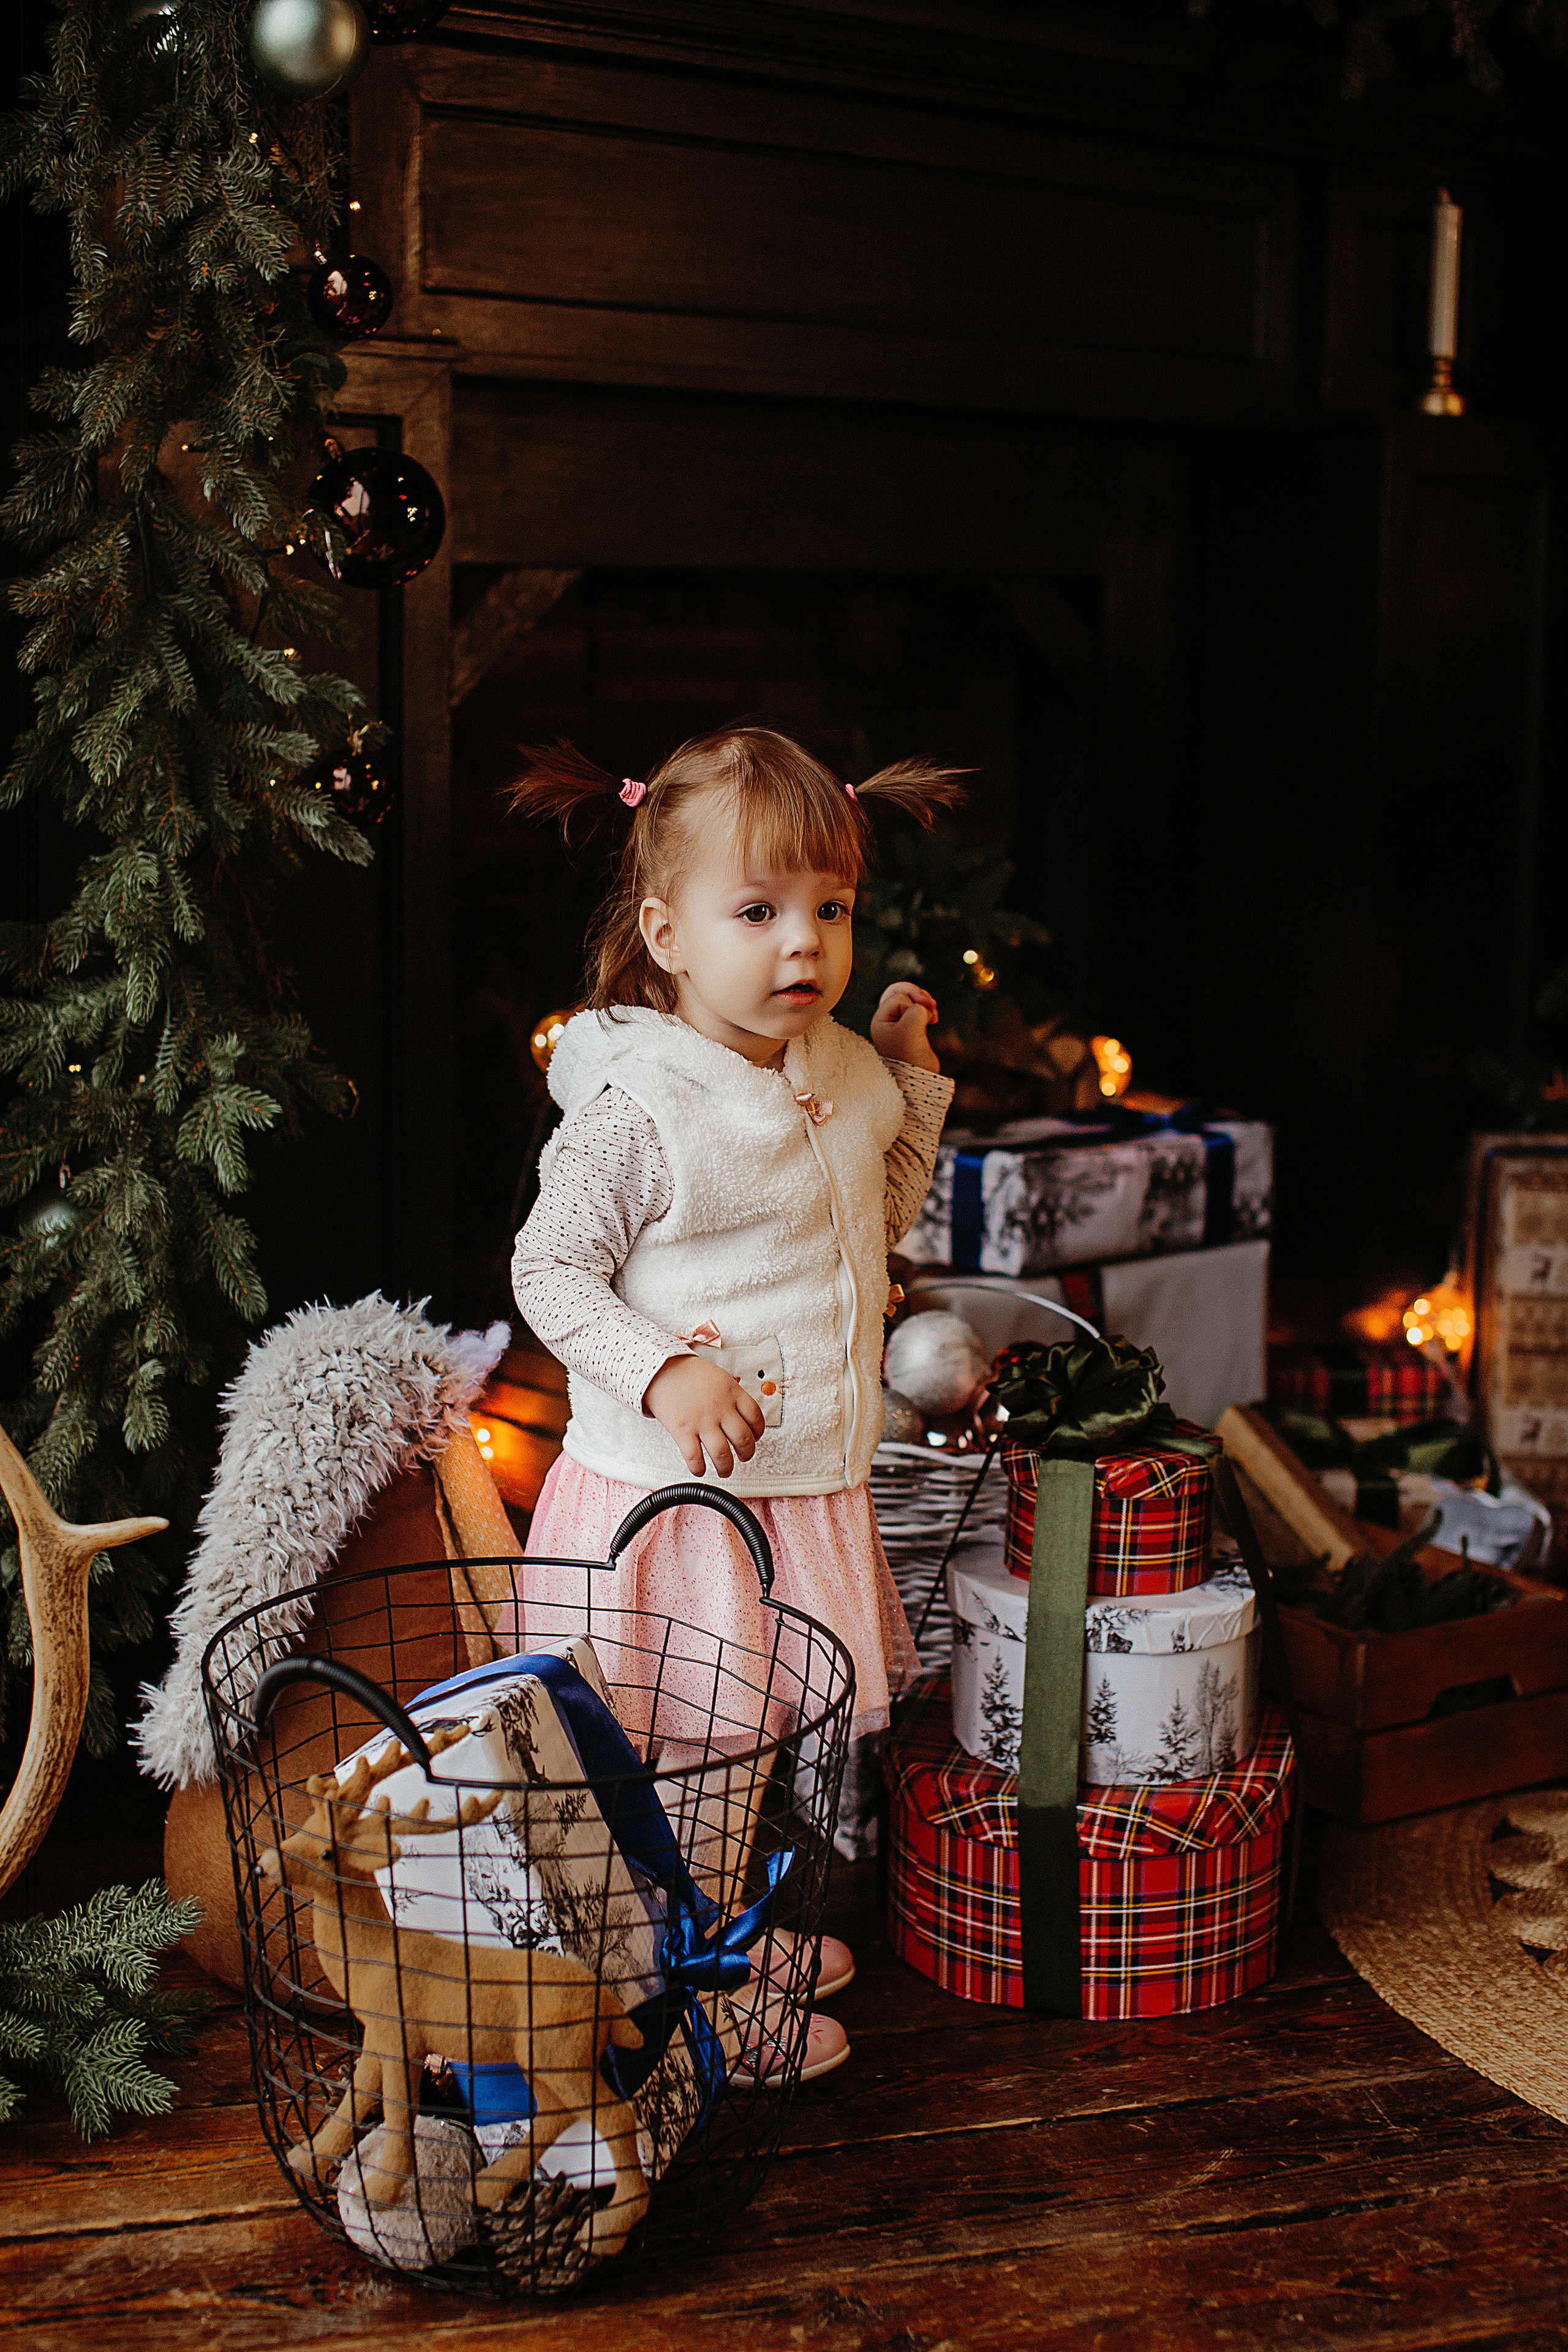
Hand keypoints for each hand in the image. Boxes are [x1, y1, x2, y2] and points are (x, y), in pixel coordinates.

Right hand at [644, 1354, 765, 1478]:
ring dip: (726, 1467)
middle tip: (744, 1457)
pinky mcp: (682, 1430)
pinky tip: (699, 1470)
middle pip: (743, 1439)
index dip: (758, 1432)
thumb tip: (741, 1415)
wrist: (660, 1369)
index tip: (755, 1437)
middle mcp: (720, 1408)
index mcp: (732, 1393)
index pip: (756, 1417)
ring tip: (725, 1470)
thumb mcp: (719, 1377)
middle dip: (747, 1454)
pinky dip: (698, 1468)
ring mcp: (702, 1421)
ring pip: (722, 1453)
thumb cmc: (688, 1373)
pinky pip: (694, 1457)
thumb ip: (732, 1395)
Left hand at [871, 983, 940, 1072]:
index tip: (920, 1019)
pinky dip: (928, 1010)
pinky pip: (918, 1010)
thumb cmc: (910, 1055)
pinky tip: (934, 1019)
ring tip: (933, 1013)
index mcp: (880, 1019)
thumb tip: (924, 1007)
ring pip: (911, 999)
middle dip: (917, 994)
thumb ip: (917, 1008)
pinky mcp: (912, 1030)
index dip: (912, 1004)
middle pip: (900, 992)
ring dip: (925, 1002)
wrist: (919, 1080)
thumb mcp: (911, 1027)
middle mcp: (887, 1021)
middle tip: (930, 1003)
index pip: (898, 997)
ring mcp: (900, 1025)